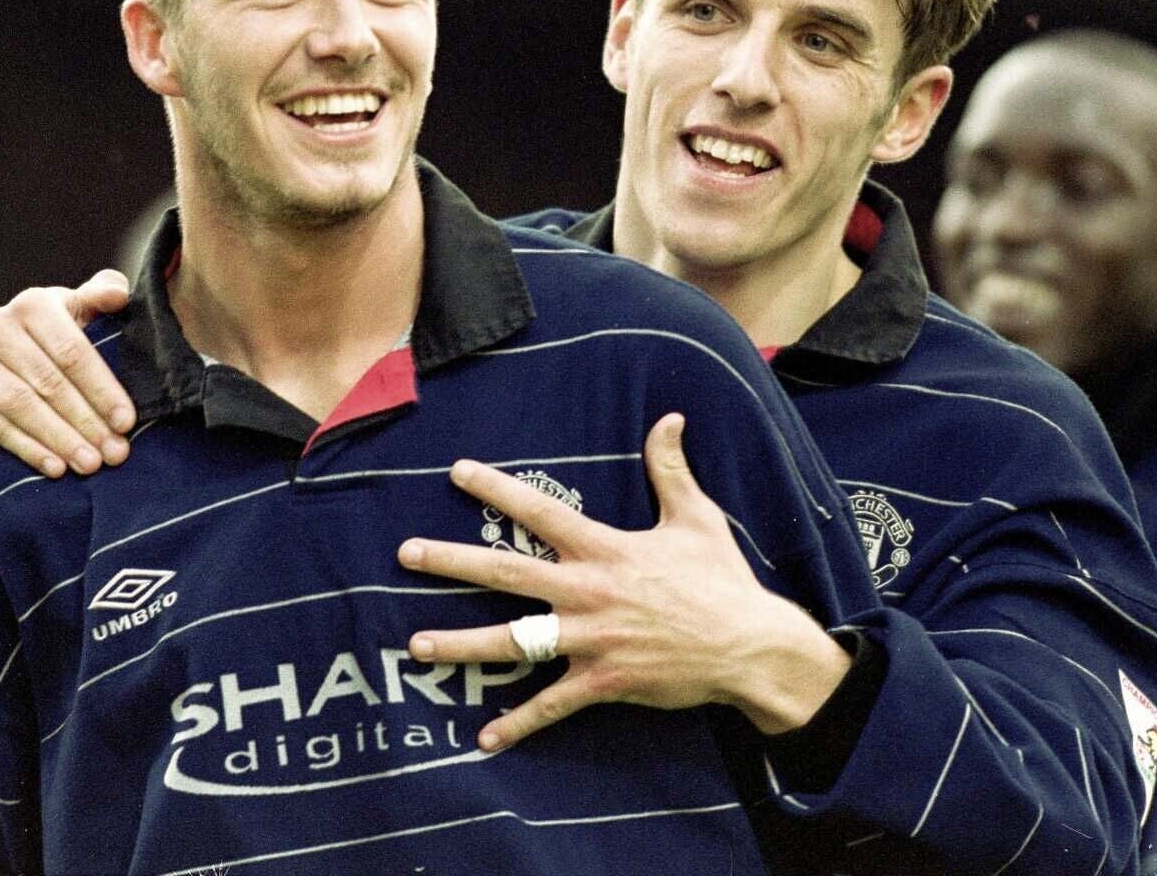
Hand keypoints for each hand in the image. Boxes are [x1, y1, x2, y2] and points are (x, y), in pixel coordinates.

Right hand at [0, 269, 134, 475]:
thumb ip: (102, 297)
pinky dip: (27, 449)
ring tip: (89, 464)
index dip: (102, 389)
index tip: (127, 422)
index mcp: (32, 304)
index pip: (72, 352)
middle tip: (114, 453)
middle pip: (48, 382)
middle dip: (86, 421)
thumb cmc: (57, 338)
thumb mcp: (81, 313)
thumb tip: (118, 294)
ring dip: (59, 439)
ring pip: (21, 406)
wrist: (3, 362)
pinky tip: (55, 468)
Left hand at [397, 414, 851, 749]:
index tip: (456, 471)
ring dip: (461, 645)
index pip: (540, 511)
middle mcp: (587, 592)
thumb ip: (670, 469)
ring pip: (512, 642)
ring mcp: (591, 640)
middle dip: (452, 561)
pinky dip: (518, 723)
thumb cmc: (721, 580)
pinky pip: (551, 706)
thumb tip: (669, 419)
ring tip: (416, 646)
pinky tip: (483, 737)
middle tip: (406, 553)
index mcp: (604, 549)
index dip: (496, 488)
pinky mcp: (602, 681)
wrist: (750, 647)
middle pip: (506, 572)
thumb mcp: (696, 518)